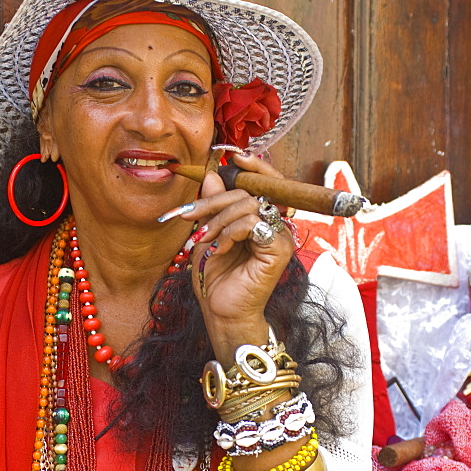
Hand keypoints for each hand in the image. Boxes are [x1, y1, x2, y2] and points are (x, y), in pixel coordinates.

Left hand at [181, 154, 295, 359]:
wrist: (221, 312)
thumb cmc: (215, 278)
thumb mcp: (208, 234)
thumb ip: (213, 205)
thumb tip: (215, 173)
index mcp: (262, 220)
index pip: (266, 184)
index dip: (254, 167)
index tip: (233, 158)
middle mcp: (275, 225)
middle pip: (251, 191)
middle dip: (216, 200)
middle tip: (191, 217)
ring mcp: (280, 237)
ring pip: (249, 205)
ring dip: (218, 219)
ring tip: (204, 239)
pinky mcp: (278, 250)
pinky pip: (252, 223)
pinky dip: (229, 232)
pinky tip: (218, 248)